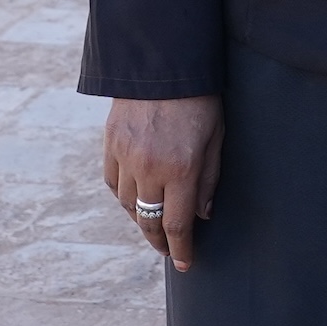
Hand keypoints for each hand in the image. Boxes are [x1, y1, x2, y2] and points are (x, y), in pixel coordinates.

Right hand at [106, 96, 223, 271]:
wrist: (162, 61)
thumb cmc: (199, 99)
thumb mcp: (216, 138)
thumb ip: (209, 179)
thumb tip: (201, 215)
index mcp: (181, 170)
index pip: (177, 226)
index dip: (181, 250)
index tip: (186, 264)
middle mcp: (150, 169)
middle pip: (148, 222)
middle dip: (159, 242)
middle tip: (169, 250)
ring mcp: (126, 157)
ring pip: (128, 205)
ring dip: (140, 219)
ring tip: (153, 224)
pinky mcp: (110, 143)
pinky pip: (112, 182)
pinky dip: (123, 196)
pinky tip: (134, 199)